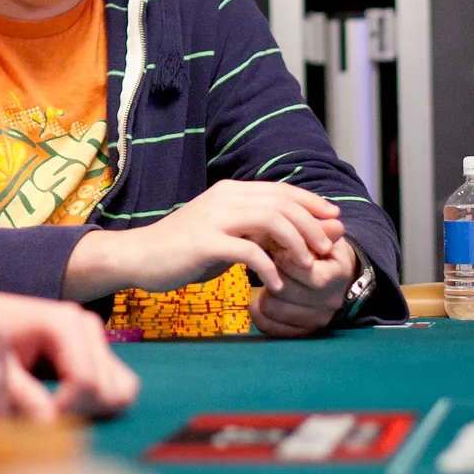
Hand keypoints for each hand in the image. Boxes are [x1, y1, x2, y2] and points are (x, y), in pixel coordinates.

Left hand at [0, 289, 139, 419]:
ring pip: (121, 391)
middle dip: (75, 414)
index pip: (86, 383)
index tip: (30, 424)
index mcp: (65, 323)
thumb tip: (49, 426)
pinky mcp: (98, 352)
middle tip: (38, 419)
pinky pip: (122, 387)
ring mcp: (95, 338)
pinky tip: (68, 406)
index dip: (62, 413)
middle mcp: (87, 325)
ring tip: (56, 413)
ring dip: (93, 412)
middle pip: (106, 390)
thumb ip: (21, 396)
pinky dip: (101, 405)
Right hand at [70, 180, 342, 298]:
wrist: (139, 256)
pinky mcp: (205, 242)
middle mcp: (225, 198)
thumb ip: (254, 232)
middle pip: (281, 203)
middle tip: (328, 247)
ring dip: (296, 243)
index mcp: (231, 192)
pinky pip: (248, 252)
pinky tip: (276, 284)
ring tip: (307, 266)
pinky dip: (269, 267)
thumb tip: (292, 237)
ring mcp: (214, 218)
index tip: (334, 219)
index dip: (312, 202)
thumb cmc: (184, 250)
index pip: (281, 190)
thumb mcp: (224, 235)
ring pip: (270, 221)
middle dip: (311, 224)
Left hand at [249, 238, 356, 337]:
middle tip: (268, 261)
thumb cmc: (322, 250)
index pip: (308, 274)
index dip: (286, 260)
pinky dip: (259, 312)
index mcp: (338, 276)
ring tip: (266, 277)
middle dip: (271, 272)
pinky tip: (260, 296)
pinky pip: (268, 326)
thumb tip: (333, 224)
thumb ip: (321, 229)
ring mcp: (316, 320)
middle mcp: (330, 302)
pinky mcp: (300, 331)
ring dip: (263, 291)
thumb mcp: (323, 235)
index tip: (278, 249)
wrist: (334, 274)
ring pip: (272, 308)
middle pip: (284, 292)